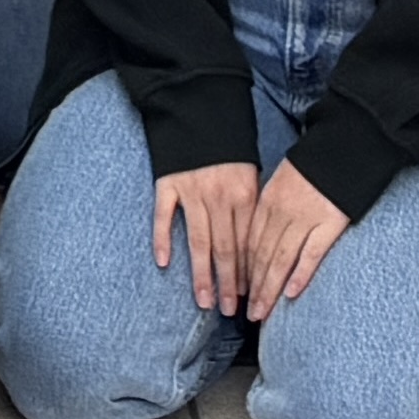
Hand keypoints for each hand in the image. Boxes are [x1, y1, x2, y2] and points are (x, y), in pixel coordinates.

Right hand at [152, 159, 269, 316]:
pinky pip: (164, 216)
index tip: (249, 296)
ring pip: (198, 241)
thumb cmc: (228, 145)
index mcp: (243, 195)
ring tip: (203, 301)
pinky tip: (164, 262)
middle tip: (229, 310)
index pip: (246, 243)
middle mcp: (218, 197)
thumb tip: (255, 242)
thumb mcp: (250, 171)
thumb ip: (250, 205)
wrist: (200, 107)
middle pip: (225, 249)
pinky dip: (163, 239)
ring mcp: (191, 191)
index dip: (247, 272)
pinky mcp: (167, 183)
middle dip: (227, 283)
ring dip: (201, 274)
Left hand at [239, 162, 352, 322]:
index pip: (250, 243)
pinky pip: (311, 253)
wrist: (345, 145)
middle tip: (247, 314)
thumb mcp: (282, 181)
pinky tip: (291, 294)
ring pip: (281, 259)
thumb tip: (260, 236)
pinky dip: (300, 274)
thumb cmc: (315, 166)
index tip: (240, 291)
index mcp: (267, 201)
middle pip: (261, 256)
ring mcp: (305, 218)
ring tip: (262, 312)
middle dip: (253, 288)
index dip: (243, 270)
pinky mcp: (330, 222)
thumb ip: (271, 208)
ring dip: (269, 289)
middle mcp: (282, 212)